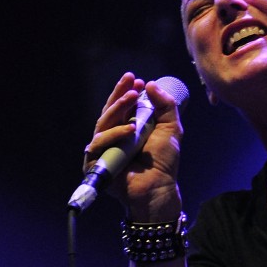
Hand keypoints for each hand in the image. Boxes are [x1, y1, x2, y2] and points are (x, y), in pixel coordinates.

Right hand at [83, 72, 183, 218]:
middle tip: (131, 83)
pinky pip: (99, 143)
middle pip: (109, 111)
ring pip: (103, 123)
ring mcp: (103, 149)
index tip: (136, 80)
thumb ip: (165, 106)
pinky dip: (115, 135)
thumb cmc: (163, 162)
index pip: (122, 106)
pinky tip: (130, 129)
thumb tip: (151, 84)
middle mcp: (113, 137)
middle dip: (119, 94)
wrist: (158, 187)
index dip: (126, 91)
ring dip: (118, 109)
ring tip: (133, 98)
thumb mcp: (170, 128)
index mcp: (127, 128)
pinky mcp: (95, 162)